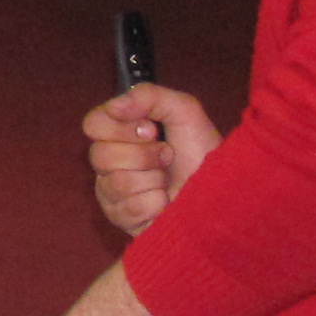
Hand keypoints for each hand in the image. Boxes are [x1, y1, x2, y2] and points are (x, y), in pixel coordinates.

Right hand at [84, 82, 220, 237]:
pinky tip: (166, 202)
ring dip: (153, 179)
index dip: (121, 127)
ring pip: (116, 183)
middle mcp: (109, 162)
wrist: (222, 189)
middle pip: (100, 156)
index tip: (151, 130)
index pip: (92, 124)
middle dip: (144, 155)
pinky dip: (156, 202)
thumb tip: (113, 106)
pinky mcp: (121, 219)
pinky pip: (130, 208)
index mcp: (118, 133)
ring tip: (168, 179)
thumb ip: (148, 96)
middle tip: (167, 155)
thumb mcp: (183, 110)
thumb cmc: (201, 150)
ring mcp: (111, 192)